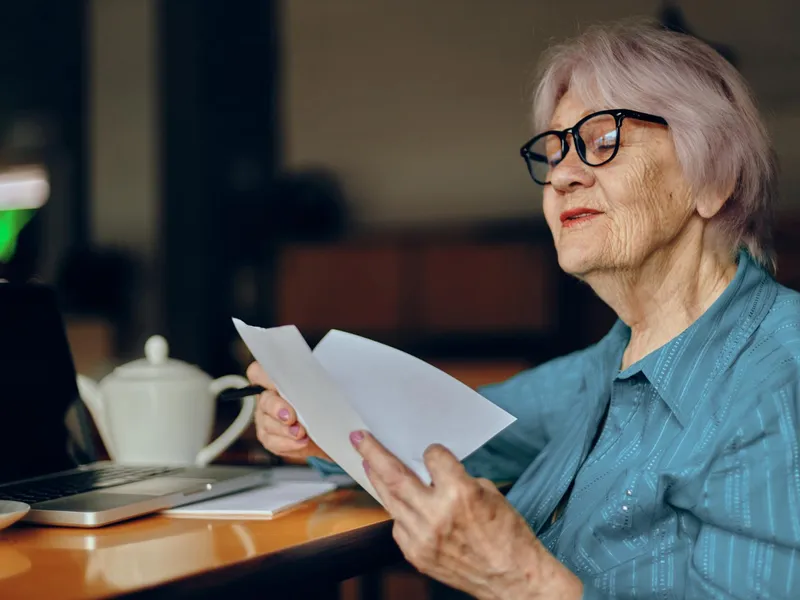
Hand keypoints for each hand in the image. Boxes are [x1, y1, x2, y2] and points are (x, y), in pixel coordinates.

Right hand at [246, 361, 330, 461]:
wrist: (332, 429)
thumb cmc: (326, 403)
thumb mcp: (322, 389)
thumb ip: (312, 384)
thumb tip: (314, 382)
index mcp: (277, 380)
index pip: (258, 373)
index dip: (265, 378)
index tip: (280, 386)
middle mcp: (268, 398)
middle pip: (264, 400)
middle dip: (278, 409)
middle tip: (292, 418)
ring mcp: (266, 419)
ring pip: (266, 423)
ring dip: (285, 430)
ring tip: (302, 433)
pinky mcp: (270, 438)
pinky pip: (271, 442)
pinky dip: (287, 443)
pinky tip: (301, 442)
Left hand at [350, 431, 582, 599]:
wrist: (513, 578)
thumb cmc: (507, 535)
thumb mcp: (489, 494)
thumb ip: (457, 480)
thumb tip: (434, 472)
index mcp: (459, 493)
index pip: (433, 457)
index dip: (433, 451)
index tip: (431, 451)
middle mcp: (436, 514)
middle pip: (395, 475)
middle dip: (374, 453)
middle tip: (360, 437)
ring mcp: (423, 537)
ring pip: (390, 500)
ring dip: (377, 479)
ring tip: (368, 463)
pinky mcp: (417, 555)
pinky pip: (398, 526)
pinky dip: (397, 510)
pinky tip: (397, 502)